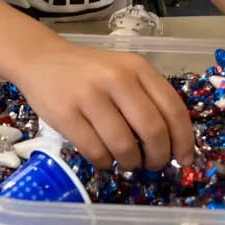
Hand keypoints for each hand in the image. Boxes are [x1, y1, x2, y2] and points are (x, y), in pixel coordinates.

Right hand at [16, 40, 193, 170]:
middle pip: (152, 130)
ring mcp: (89, 96)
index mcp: (137, 67)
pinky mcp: (65, 115)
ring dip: (131, 163)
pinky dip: (105, 162)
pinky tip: (105, 158)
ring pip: (124, 145)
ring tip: (127, 162)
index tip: (184, 160)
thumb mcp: (122, 71)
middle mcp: (116, 79)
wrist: (40, 59)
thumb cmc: (87, 71)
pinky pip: (95, 150)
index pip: (173, 109)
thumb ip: (146, 98)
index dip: (184, 140)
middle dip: (158, 156)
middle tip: (152, 164)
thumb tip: (172, 145)